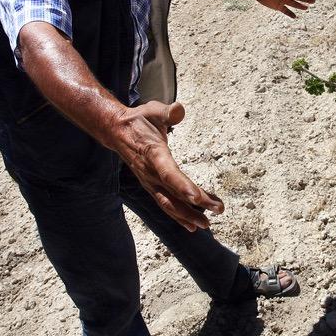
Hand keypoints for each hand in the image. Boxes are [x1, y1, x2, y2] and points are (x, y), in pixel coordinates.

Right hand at [114, 101, 223, 231]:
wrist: (116, 131)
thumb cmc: (139, 120)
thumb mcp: (154, 110)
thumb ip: (168, 112)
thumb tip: (179, 110)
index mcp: (153, 154)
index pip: (169, 173)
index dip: (183, 187)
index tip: (198, 198)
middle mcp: (150, 173)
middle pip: (173, 194)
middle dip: (195, 206)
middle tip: (218, 210)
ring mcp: (149, 183)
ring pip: (169, 204)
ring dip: (188, 216)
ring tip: (207, 224)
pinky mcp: (151, 187)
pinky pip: (166, 204)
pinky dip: (179, 215)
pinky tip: (193, 224)